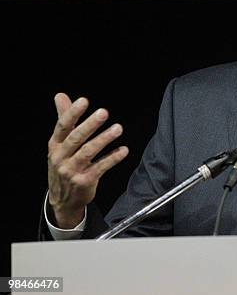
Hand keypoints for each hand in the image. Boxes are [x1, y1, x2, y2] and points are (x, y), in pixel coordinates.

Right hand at [47, 93, 128, 227]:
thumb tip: (60, 95)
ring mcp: (71, 171)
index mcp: (54, 145)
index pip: (63, 126)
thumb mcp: (59, 143)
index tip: (83, 100)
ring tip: (118, 128)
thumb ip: (64, 118)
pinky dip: (112, 158)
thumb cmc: (63, 164)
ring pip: (88, 152)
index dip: (72, 113)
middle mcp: (60, 157)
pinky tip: (124, 150)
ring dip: (104, 139)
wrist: (63, 200)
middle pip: (76, 138)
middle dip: (90, 125)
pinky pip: (100, 167)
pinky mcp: (84, 181)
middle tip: (104, 112)